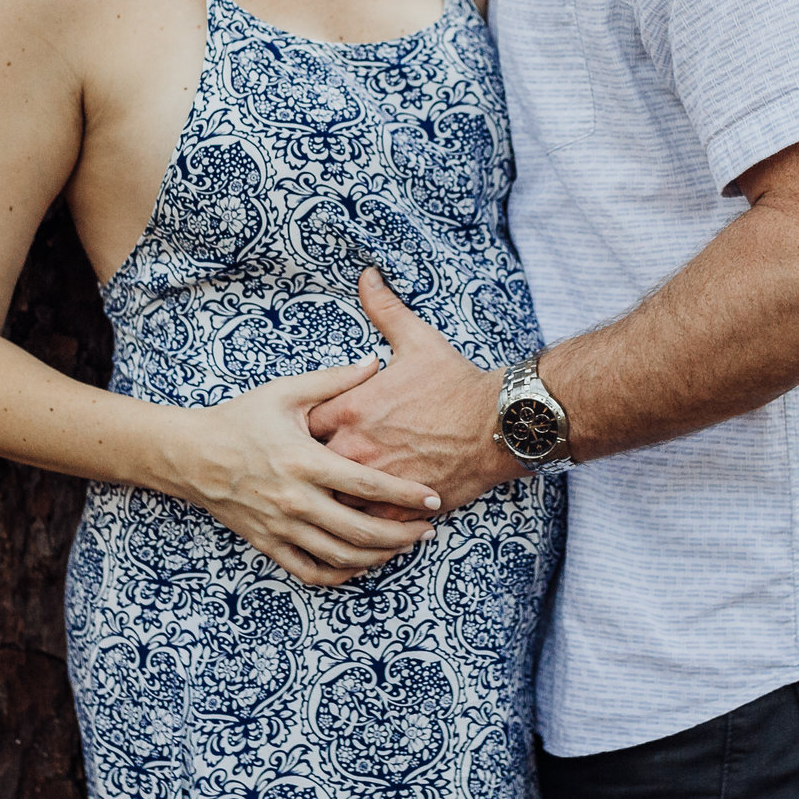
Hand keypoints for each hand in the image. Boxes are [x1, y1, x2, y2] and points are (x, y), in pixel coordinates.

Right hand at [163, 360, 443, 587]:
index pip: (366, 484)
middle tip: (428, 529)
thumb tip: (375, 362)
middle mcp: (294, 499)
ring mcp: (280, 526)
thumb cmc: (240, 419)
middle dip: (401, 534)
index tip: (434, 498)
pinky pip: (309, 571)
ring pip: (339, 556)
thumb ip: (334, 380)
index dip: (405, 494)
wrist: (190, 454)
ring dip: (377, 557)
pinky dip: (340, 574)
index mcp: (303, 460)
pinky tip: (361, 565)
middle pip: (359, 529)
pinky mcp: (267, 543)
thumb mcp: (285, 392)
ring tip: (403, 547)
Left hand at [305, 268, 525, 515]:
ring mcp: (375, 479)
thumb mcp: (416, 339)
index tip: (304, 431)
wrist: (498, 423)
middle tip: (308, 469)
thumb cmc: (457, 382)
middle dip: (310, 468)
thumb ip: (384, 309)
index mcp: (350, 408)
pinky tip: (361, 519)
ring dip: (331, 499)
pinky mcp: (397, 505)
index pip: (301, 425)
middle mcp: (354, 446)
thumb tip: (367, 276)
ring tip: (330, 499)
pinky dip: (360, 521)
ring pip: (332, 500)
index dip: (300, 429)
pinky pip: (365, 523)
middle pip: (310, 467)